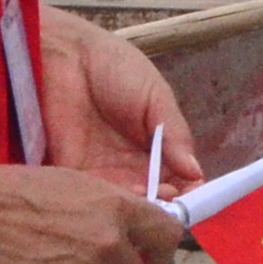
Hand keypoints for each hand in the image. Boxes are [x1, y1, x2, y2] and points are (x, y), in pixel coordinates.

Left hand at [41, 11, 200, 193]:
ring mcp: (101, 172)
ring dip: (139, 207)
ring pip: (125, 203)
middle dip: (164, 205)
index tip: (194, 196)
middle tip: (170, 201)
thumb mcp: (156, 98)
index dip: (187, 192)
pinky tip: (122, 197)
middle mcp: (130, 166)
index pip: (177, 179)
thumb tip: (196, 174)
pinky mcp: (73, 174)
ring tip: (149, 199)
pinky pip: (92, 198)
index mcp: (155, 148)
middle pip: (153, 198)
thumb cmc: (117, 69)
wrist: (66, 57)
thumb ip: (176, 136)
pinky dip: (109, 203)